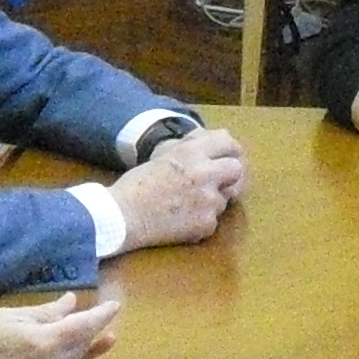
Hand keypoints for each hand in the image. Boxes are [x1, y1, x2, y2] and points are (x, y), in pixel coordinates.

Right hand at [0, 291, 118, 358]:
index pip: (84, 327)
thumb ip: (44, 313)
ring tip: (87, 338)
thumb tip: (70, 304)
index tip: (114, 306)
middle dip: (90, 333)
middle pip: (80, 348)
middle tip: (101, 321)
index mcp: (45, 344)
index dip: (101, 315)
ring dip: (78, 351)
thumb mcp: (8, 318)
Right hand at [110, 125, 246, 248]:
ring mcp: (208, 200)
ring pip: (224, 199)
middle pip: (236, 170)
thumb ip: (191, 146)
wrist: (122, 216)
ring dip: (210, 202)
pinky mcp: (206, 223)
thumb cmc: (136, 185)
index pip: (228, 143)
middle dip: (228, 177)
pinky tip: (180, 221)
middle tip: (214, 184)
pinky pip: (213, 221)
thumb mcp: (163, 155)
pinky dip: (200, 222)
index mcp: (191, 152)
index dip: (230, 151)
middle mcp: (204, 173)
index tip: (227, 158)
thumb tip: (216, 135)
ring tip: (184, 205)